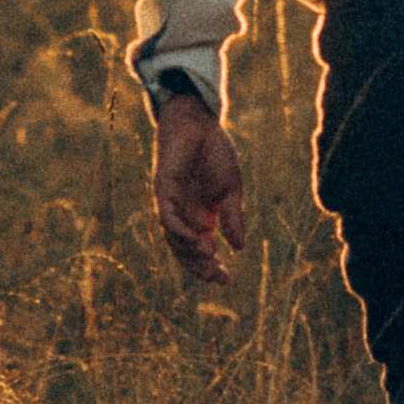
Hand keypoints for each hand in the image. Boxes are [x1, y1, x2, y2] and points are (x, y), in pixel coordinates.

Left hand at [153, 97, 246, 282]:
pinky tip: (197, 240)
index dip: (210, 267)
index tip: (226, 280)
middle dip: (200, 266)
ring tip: (211, 258)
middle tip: (218, 277)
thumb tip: (239, 247)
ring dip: (190, 252)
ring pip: (174, 238)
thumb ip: (233, 218)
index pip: (201, 250)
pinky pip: (167, 216)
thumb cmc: (214, 153)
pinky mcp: (163, 189)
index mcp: (200, 216)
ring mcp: (171, 203)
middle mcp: (183, 214)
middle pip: (185, 250)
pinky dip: (180, 231)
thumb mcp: (231, 190)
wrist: (200, 124)